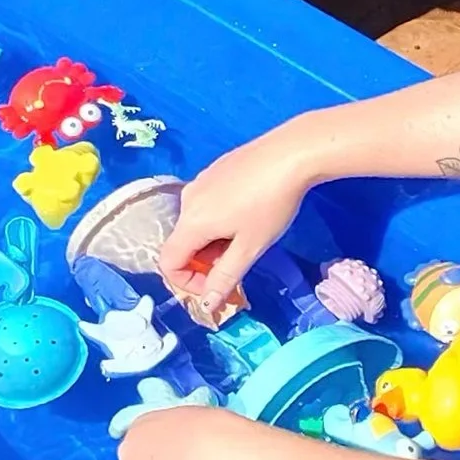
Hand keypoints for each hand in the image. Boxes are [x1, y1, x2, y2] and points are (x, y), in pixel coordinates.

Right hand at [158, 132, 310, 311]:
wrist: (291, 154)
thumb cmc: (271, 205)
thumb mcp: (250, 247)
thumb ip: (225, 277)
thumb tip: (207, 305)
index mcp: (191, 222)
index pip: (168, 263)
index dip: (187, 284)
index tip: (217, 285)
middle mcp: (187, 200)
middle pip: (183, 244)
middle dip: (204, 263)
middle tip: (239, 262)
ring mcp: (199, 181)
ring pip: (196, 224)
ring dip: (213, 242)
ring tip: (247, 237)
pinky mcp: (214, 170)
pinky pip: (206, 205)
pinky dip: (219, 220)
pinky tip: (248, 213)